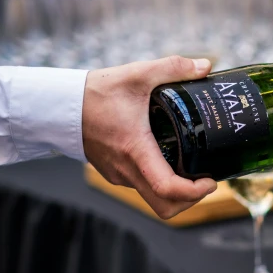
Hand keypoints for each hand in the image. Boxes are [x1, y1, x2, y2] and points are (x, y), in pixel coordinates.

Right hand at [82, 56, 217, 219]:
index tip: (211, 181)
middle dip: (191, 200)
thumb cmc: (96, 92)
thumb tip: (205, 66)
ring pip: (153, 199)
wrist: (60, 105)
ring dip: (177, 193)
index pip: (167, 188)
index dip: (194, 192)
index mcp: (135, 150)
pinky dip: (161, 183)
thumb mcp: (138, 74)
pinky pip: (142, 186)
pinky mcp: (114, 172)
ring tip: (194, 170)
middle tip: (206, 180)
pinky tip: (171, 160)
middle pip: (164, 206)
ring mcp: (119, 174)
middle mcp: (127, 170)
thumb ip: (174, 67)